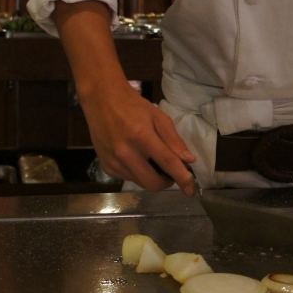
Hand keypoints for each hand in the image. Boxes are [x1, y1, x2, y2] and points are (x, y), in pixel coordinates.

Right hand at [80, 80, 197, 194]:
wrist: (101, 101)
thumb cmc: (133, 107)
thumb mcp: (158, 117)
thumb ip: (173, 140)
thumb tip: (189, 160)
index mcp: (141, 136)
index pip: (167, 163)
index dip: (182, 178)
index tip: (191, 191)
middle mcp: (125, 153)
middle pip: (153, 183)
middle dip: (166, 181)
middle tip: (170, 170)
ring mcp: (114, 162)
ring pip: (141, 183)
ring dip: (152, 177)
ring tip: (150, 159)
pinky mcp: (106, 167)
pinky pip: (129, 178)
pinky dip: (138, 173)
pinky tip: (135, 157)